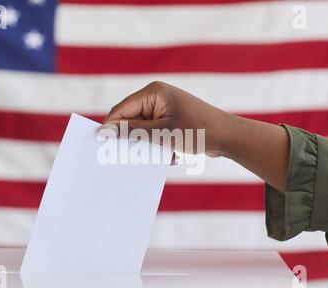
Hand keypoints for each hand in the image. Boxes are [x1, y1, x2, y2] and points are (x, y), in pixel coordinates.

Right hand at [102, 81, 228, 156]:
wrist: (228, 137)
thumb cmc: (197, 131)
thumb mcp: (161, 134)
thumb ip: (132, 132)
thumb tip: (107, 131)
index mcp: (154, 92)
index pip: (123, 108)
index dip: (110, 125)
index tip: (99, 142)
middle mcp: (157, 97)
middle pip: (131, 118)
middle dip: (131, 137)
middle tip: (126, 155)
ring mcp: (164, 109)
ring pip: (143, 129)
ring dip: (147, 144)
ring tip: (159, 153)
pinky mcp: (171, 120)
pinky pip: (154, 133)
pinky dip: (158, 145)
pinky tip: (172, 154)